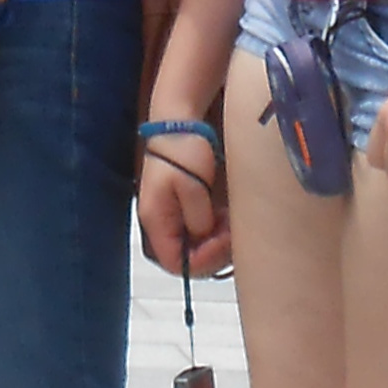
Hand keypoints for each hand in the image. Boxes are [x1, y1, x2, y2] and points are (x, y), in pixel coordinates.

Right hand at [137, 141, 229, 277]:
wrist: (180, 124)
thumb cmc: (183, 150)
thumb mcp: (193, 185)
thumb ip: (198, 219)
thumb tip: (204, 237)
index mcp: (156, 220)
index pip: (175, 263)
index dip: (202, 260)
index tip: (222, 241)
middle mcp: (160, 224)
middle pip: (186, 259)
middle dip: (212, 252)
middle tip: (230, 233)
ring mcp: (171, 217)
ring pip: (194, 248)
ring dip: (215, 242)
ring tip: (230, 223)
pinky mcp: (183, 209)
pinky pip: (198, 234)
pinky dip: (214, 232)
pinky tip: (225, 217)